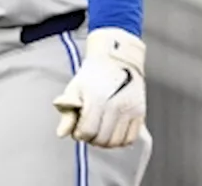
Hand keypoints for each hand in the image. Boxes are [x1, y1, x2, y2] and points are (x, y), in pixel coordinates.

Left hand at [53, 28, 145, 147]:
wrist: (117, 60)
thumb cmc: (92, 74)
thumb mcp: (74, 89)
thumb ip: (67, 112)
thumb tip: (61, 134)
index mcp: (96, 100)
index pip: (87, 131)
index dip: (78, 134)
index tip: (76, 129)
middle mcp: (115, 107)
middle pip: (102, 139)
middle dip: (90, 139)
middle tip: (87, 131)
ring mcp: (129, 111)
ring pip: (116, 142)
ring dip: (105, 142)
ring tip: (98, 133)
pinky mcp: (140, 113)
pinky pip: (130, 139)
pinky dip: (120, 141)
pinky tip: (111, 133)